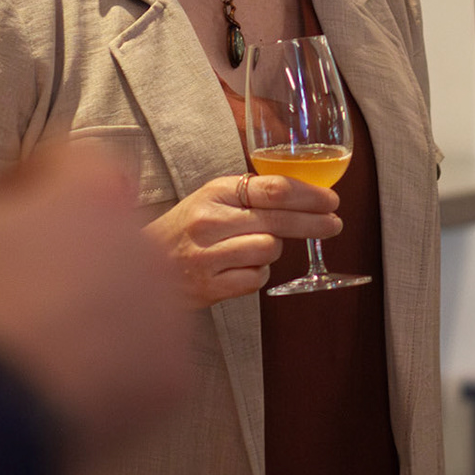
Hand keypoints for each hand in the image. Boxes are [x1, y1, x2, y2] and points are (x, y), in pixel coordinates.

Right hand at [0, 140, 191, 461]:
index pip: (60, 162)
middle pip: (95, 232)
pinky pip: (138, 363)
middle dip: (48, 252)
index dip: (12, 185)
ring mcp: (166, 314)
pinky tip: (50, 387)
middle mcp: (144, 242)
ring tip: (21, 344)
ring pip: (122, 297)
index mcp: (91, 190)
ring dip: (79, 309)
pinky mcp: (171, 380)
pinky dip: (103, 370)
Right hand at [144, 174, 340, 308]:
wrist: (139, 265)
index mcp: (214, 192)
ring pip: (269, 249)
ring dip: (272, 250)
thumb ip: (250, 194)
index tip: (331, 200)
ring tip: (255, 248)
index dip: (309, 195)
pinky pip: (256, 278)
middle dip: (313, 222)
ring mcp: (207, 255)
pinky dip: (258, 273)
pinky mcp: (208, 286)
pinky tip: (242, 268)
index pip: (273, 188)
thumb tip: (304, 195)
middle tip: (334, 224)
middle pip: (278, 219)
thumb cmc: (185, 230)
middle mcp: (209, 220)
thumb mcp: (211, 199)